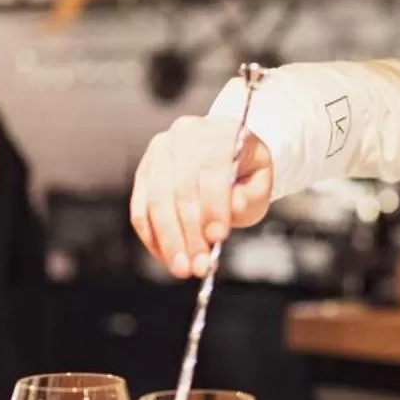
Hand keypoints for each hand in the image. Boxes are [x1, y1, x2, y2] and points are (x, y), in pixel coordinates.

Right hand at [129, 115, 273, 278]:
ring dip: (168, 240)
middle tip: (199, 266)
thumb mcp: (260, 183)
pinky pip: (140, 209)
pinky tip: (166, 257)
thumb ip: (249, 196)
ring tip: (183, 268)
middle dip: (189, 233)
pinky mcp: (143, 172)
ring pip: (156, 201)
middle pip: (181, 189)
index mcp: (220, 131)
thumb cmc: (244, 172)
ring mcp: (159, 152)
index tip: (218, 238)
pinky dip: (152, 237)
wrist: (226, 155)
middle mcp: (185, 135)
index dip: (214, 206)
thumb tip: (232, 207)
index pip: (212, 169)